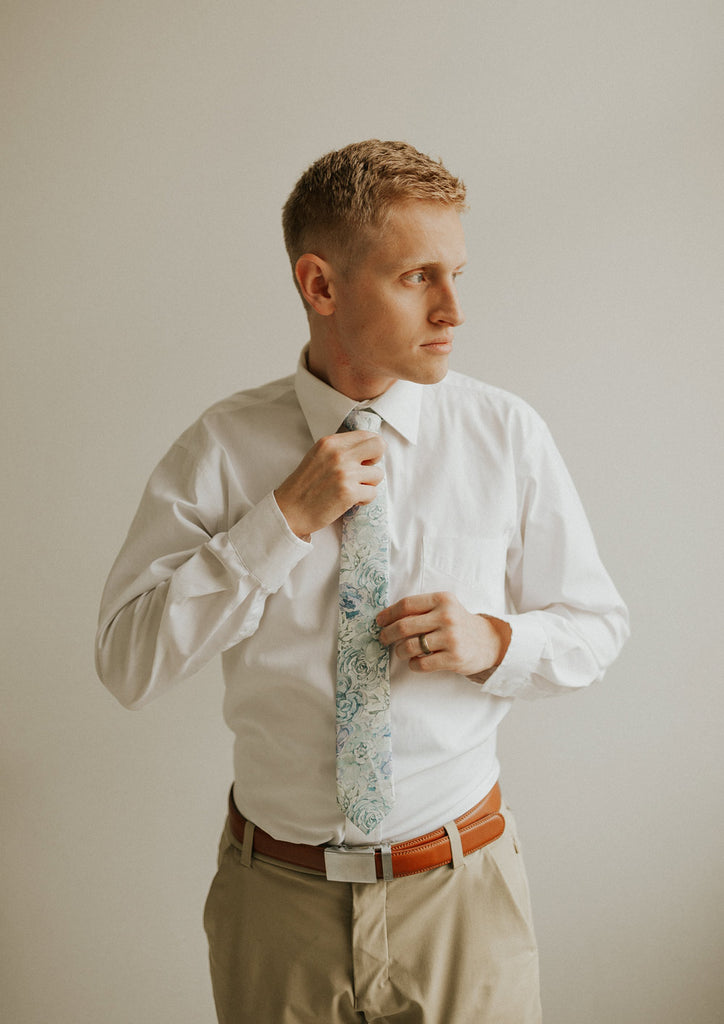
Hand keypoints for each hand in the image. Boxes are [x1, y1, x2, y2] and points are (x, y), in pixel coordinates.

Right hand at [274, 430, 385, 538]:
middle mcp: (339, 454)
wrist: (289, 511)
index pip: (366, 435)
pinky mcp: (349, 492)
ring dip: (368, 484)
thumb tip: (368, 450)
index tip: (363, 460)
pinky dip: (364, 499)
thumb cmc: (304, 487)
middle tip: (364, 472)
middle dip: (376, 460)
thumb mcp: (318, 456)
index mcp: (330, 442)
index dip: (370, 449)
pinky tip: (349, 501)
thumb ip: (340, 450)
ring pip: (378, 474)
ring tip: (351, 489)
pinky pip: (373, 493)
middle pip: (379, 446)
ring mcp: (345, 473)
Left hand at [376, 592, 508, 676]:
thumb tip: (386, 618)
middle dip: (388, 634)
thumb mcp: (444, 607)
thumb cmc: (458, 623)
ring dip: (399, 651)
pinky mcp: (454, 658)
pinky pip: (421, 664)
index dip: (388, 614)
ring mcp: (451, 638)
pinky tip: (415, 662)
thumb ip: (420, 609)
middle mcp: (446, 616)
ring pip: (409, 646)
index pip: (406, 604)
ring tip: (401, 651)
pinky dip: (413, 664)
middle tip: (383, 639)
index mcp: (442, 599)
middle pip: (404, 626)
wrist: (488, 641)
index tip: (379, 621)